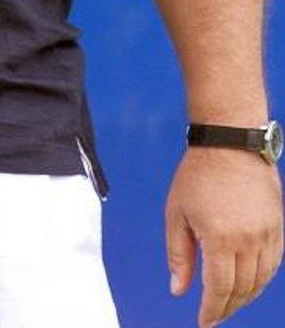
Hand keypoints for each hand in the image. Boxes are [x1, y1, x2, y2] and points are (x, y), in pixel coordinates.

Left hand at [166, 147, 283, 326]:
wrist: (230, 142)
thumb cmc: (198, 174)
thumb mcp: (177, 213)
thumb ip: (179, 255)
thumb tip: (179, 289)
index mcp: (220, 239)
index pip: (220, 289)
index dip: (212, 310)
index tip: (204, 323)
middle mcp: (248, 240)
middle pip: (242, 289)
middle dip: (227, 307)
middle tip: (215, 315)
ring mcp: (267, 234)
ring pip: (261, 281)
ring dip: (246, 296)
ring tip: (229, 301)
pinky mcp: (278, 225)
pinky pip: (273, 263)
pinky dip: (262, 279)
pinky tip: (250, 282)